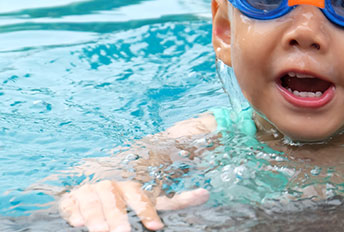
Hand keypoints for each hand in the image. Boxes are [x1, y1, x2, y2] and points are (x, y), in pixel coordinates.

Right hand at [59, 180, 208, 231]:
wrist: (96, 183)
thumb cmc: (130, 198)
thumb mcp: (153, 199)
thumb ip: (176, 200)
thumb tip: (206, 194)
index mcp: (131, 186)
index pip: (140, 196)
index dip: (147, 211)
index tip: (156, 227)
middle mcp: (111, 186)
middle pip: (115, 200)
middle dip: (119, 217)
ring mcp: (90, 190)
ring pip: (94, 201)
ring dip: (97, 217)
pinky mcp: (72, 198)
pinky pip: (71, 203)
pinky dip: (74, 211)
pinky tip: (78, 221)